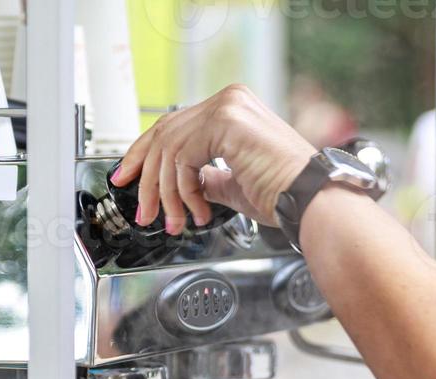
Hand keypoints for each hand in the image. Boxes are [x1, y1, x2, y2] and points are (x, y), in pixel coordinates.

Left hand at [110, 84, 316, 233]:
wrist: (308, 199)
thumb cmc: (281, 194)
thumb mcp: (232, 185)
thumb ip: (206, 178)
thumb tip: (187, 185)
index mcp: (232, 109)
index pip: (173, 125)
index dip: (144, 153)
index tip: (127, 177)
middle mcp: (229, 100)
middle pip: (164, 133)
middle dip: (146, 177)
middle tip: (142, 209)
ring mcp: (228, 107)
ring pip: (169, 150)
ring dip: (166, 194)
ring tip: (174, 221)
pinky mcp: (226, 122)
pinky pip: (182, 158)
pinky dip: (182, 191)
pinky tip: (196, 210)